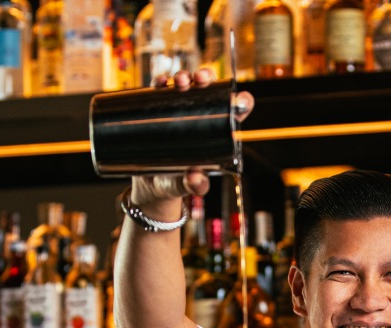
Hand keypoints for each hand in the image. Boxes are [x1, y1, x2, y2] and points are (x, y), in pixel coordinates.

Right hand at [130, 68, 254, 217]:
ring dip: (183, 77)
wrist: (149, 187)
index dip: (241, 101)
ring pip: (184, 87)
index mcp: (215, 134)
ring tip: (178, 81)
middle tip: (198, 80)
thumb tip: (195, 178)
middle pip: (208, 91)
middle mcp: (198, 119)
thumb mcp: (186, 186)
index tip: (239, 99)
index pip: (233, 112)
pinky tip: (160, 82)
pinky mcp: (157, 112)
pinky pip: (160, 92)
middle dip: (206, 78)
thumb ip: (194, 185)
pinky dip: (160, 83)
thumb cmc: (175, 185)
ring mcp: (178, 113)